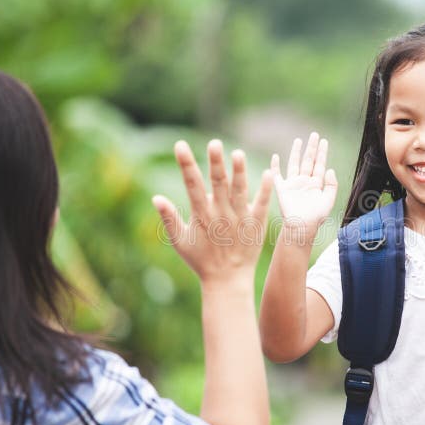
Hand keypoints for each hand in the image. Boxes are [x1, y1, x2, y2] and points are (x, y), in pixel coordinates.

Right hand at [153, 140, 272, 284]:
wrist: (227, 281)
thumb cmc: (201, 260)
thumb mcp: (180, 241)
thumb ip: (169, 218)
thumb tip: (155, 197)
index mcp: (201, 214)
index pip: (191, 184)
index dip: (186, 164)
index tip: (180, 144)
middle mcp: (220, 213)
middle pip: (217, 183)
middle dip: (215, 162)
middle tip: (214, 143)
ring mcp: (239, 218)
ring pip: (240, 190)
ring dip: (239, 172)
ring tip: (238, 153)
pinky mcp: (255, 224)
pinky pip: (261, 204)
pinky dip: (265, 190)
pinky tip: (269, 173)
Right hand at [270, 132, 336, 238]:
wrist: (301, 226)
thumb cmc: (316, 217)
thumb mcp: (329, 201)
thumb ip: (332, 185)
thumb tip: (330, 169)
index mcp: (316, 184)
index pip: (319, 164)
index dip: (322, 153)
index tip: (324, 141)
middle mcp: (304, 182)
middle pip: (308, 160)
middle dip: (311, 148)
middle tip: (314, 134)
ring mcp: (293, 184)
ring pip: (294, 164)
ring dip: (296, 152)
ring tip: (299, 140)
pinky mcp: (282, 189)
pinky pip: (277, 175)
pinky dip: (275, 166)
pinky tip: (275, 156)